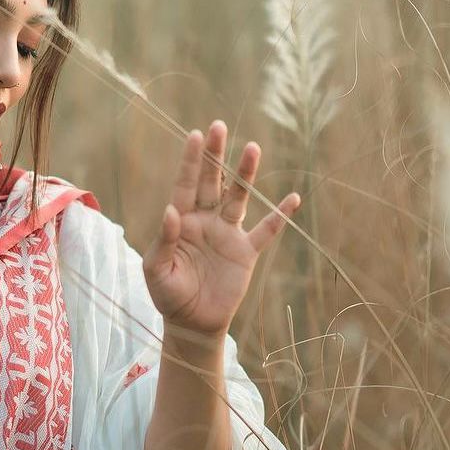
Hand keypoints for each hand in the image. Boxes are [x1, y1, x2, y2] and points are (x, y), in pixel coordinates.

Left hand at [142, 122, 300, 339]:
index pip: (186, 184)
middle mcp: (205, 220)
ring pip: (238, 197)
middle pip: (212, 181)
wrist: (192, 322)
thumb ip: (163, 240)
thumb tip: (171, 211)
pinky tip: (293, 199)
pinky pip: (266, 230)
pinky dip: (280, 216)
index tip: (196, 135)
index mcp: (181, 220)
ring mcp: (227, 233)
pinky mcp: (246, 252)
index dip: (191, 161)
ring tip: (252, 148)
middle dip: (215, 155)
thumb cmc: (168, 294)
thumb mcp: (157, 270)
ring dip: (245, 175)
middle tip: (220, 126)